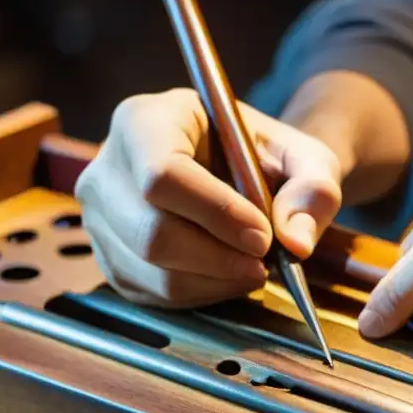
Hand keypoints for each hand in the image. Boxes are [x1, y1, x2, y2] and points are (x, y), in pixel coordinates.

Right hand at [75, 88, 342, 307]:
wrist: (242, 171)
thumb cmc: (267, 157)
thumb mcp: (306, 158)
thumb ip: (313, 190)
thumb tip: (296, 242)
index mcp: (146, 119)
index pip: (162, 173)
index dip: (215, 212)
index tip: (262, 235)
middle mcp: (108, 166)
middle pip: (150, 231)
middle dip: (218, 257)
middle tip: (264, 260)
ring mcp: (100, 215)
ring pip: (150, 269)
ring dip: (214, 280)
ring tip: (254, 266)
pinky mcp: (109, 256)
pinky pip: (149, 292)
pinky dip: (199, 293)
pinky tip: (228, 275)